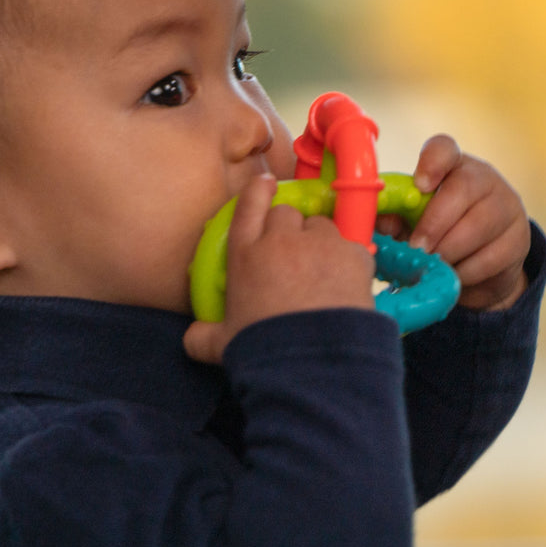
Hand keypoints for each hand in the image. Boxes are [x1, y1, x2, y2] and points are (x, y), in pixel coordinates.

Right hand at [184, 174, 374, 363]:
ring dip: (318, 240)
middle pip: (285, 213)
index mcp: (244, 256)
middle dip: (288, 227)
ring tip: (320, 269)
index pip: (248, 207)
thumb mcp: (223, 344)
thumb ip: (203, 336)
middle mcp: (280, 241)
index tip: (263, 184)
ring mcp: (318, 244)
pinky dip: (347, 260)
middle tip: (291, 253)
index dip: (256, 191)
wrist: (311, 361)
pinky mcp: (353, 255)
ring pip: (320, 224)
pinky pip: (351, 245)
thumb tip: (192, 339)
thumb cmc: (263, 349)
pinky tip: (344, 282)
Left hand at [376, 135, 529, 311]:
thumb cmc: (437, 235)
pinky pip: (491, 257)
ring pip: (478, 226)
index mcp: (450, 167)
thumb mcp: (412, 224)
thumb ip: (395, 219)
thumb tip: (380, 220)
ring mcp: (506, 206)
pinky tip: (453, 276)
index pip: (444, 149)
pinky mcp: (519, 239)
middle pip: (463, 189)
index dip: (432, 162)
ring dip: (448, 252)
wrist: (479, 268)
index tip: (420, 185)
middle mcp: (483, 179)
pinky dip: (466, 271)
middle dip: (434, 224)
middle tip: (416, 248)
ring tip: (430, 266)